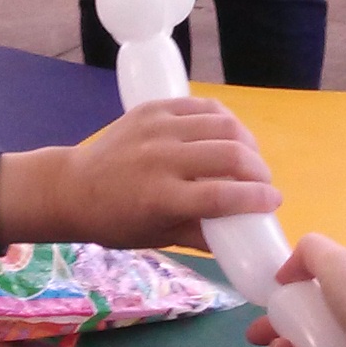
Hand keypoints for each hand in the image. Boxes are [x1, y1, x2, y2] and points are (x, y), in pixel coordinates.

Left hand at [0, 96, 280, 247]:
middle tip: (263, 181)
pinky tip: (229, 134)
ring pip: (222, 124)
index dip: (257, 198)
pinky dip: (224, 119)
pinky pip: (202, 105)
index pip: (222, 196)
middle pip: (230, 155)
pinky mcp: (153, 108)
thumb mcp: (158, 238)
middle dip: (259, 170)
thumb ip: (202, 235)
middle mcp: (161, 159)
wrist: (72, 187)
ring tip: (250, 157)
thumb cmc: (116, 222)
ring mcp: (157, 129)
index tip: (273, 202)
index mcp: (161, 198)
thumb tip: (243, 241)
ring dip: (247, 142)